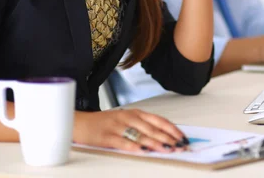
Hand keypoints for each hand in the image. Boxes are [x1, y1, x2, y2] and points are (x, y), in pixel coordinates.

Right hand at [73, 108, 188, 152]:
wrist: (80, 122)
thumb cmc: (106, 123)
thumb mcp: (127, 120)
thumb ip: (143, 126)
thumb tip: (165, 137)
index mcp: (135, 113)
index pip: (158, 120)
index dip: (172, 129)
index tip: (183, 138)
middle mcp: (128, 117)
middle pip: (152, 128)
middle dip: (168, 138)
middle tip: (180, 146)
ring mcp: (117, 126)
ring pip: (140, 135)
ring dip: (155, 143)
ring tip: (168, 150)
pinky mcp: (106, 136)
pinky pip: (122, 142)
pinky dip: (133, 147)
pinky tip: (143, 151)